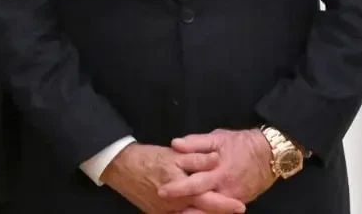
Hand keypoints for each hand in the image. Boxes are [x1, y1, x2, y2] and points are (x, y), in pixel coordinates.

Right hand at [100, 143, 243, 213]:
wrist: (120, 166)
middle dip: (218, 213)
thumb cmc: (147, 157)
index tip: (240, 206)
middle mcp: (174, 204)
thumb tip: (217, 159)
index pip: (208, 199)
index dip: (225, 204)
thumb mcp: (172, 154)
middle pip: (201, 213)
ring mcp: (164, 212)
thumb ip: (196, 158)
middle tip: (235, 210)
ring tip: (216, 213)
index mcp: (179, 187)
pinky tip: (195, 213)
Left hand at [160, 129, 274, 206]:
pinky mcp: (237, 202)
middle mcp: (225, 188)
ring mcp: (232, 198)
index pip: (195, 182)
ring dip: (195, 213)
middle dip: (184, 208)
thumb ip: (195, 142)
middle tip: (167, 209)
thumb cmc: (240, 144)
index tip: (162, 191)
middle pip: (202, 202)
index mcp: (218, 171)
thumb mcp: (217, 138)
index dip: (178, 188)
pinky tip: (194, 212)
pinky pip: (221, 211)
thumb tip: (175, 144)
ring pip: (211, 210)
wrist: (269, 155)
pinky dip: (208, 213)